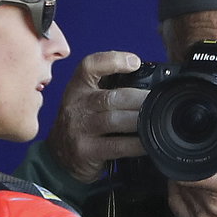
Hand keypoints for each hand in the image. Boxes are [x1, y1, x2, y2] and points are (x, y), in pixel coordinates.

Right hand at [48, 51, 148, 182]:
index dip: (113, 60)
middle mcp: (76, 105)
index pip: (90, 66)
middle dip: (138, 98)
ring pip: (113, 120)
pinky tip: (148, 143)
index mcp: (78, 87)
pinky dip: (135, 144)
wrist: (58, 156)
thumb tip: (147, 84)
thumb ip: (108, 90)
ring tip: (157, 119)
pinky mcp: (86, 151)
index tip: (135, 62)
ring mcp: (80, 129)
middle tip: (158, 100)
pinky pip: (116, 146)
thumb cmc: (80, 124)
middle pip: (110, 97)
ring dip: (139, 120)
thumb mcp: (85, 100)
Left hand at [165, 95, 216, 216]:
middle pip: (181, 180)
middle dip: (187, 168)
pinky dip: (183, 198)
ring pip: (179, 193)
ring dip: (184, 183)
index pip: (188, 172)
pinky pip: (179, 209)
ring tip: (204, 177)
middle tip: (202, 163)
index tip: (183, 151)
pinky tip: (197, 191)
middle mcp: (215, 207)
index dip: (181, 160)